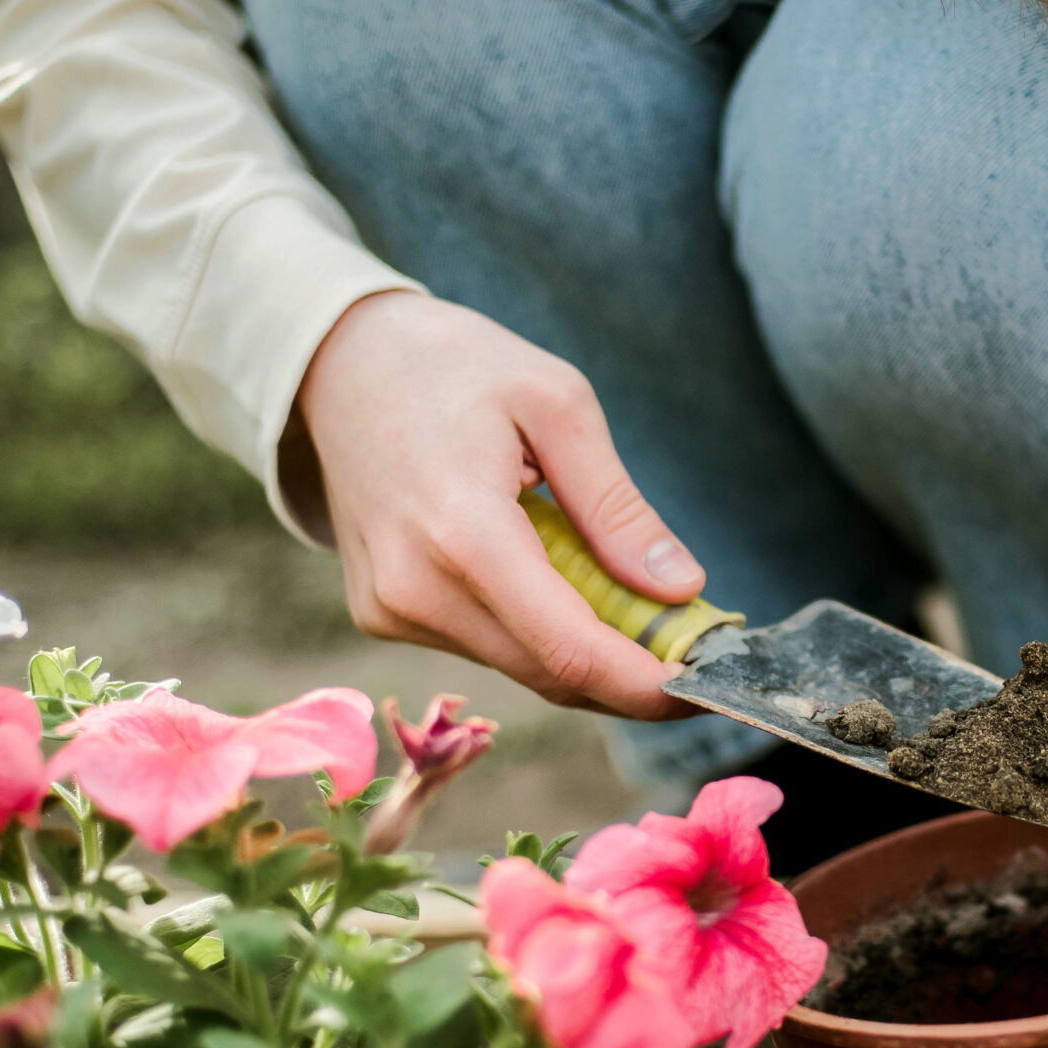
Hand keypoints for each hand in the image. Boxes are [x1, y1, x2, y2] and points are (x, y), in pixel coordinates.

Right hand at [290, 290, 701, 719]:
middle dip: (630, 675)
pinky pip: (483, 644)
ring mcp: (391, 610)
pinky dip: (536, 631)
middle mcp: (417, 589)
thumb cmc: (456, 366)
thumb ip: (618, 508)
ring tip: (632, 603)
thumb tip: (682, 591)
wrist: (340, 361)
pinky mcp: (381, 615)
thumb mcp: (559, 405)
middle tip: (693, 647)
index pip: (571, 651)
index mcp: (463, 532)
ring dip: (585, 652)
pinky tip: (556, 579)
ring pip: (519, 666)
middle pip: (551, 674)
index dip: (647, 684)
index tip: (707, 687)